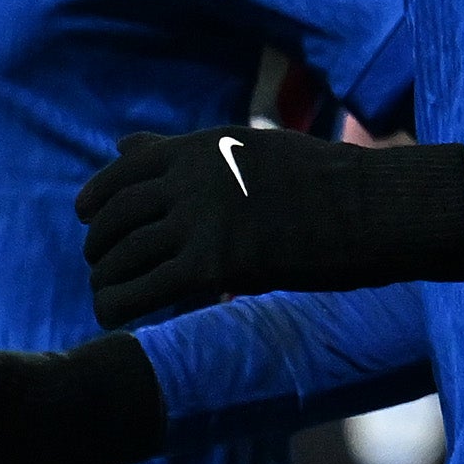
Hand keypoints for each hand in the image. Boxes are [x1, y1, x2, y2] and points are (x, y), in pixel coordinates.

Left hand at [75, 127, 463, 329]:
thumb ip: (181, 152)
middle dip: (99, 247)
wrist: (376, 208)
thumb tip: (123, 143)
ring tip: (104, 298)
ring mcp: (202, 221)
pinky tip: (112, 320)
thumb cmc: (322, 180)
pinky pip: (144, 289)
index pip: (122, 172)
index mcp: (199, 147)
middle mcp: (191, 179)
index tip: (87, 220)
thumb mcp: (244, 148)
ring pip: (123, 256)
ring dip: (105, 281)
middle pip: (117, 218)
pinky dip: (117, 306)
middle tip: (99, 267)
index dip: (96, 201)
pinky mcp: (215, 265)